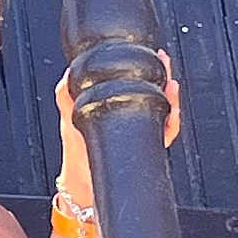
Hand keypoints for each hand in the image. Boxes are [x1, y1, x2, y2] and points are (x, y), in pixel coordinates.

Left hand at [54, 49, 182, 201]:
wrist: (82, 182)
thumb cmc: (77, 151)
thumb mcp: (69, 118)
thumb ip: (65, 96)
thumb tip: (67, 74)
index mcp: (117, 107)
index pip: (136, 83)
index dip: (145, 69)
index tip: (151, 55)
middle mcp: (133, 117)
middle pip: (155, 92)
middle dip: (163, 75)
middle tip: (164, 62)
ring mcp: (142, 132)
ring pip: (165, 111)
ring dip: (171, 98)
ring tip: (171, 85)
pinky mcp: (146, 147)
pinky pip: (165, 135)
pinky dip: (171, 124)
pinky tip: (171, 113)